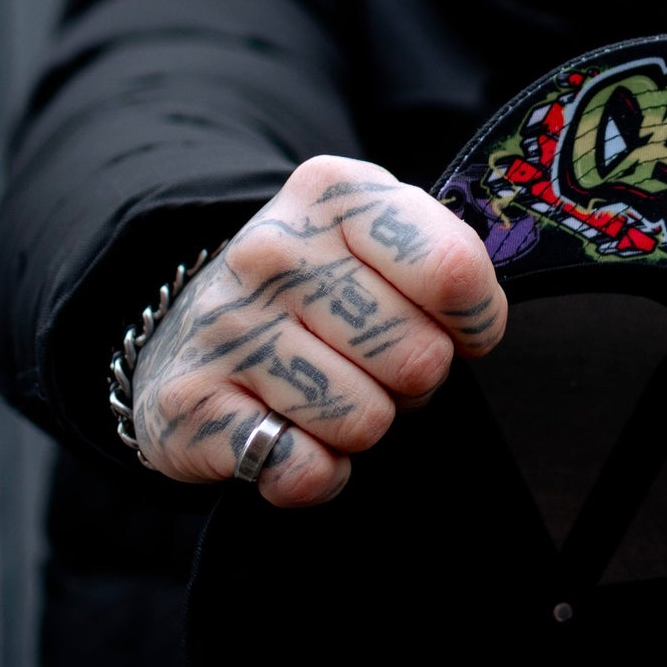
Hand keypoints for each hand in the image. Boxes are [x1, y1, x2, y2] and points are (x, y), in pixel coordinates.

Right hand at [128, 156, 504, 506]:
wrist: (190, 329)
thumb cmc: (320, 288)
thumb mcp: (383, 240)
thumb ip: (447, 263)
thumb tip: (477, 329)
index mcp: (335, 193)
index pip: (455, 274)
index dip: (475, 323)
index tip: (450, 326)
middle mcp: (272, 250)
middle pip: (418, 358)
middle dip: (415, 381)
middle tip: (374, 364)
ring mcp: (225, 326)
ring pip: (364, 421)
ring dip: (361, 425)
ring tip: (326, 391)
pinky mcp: (189, 403)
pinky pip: (305, 471)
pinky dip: (314, 472)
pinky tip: (288, 434)